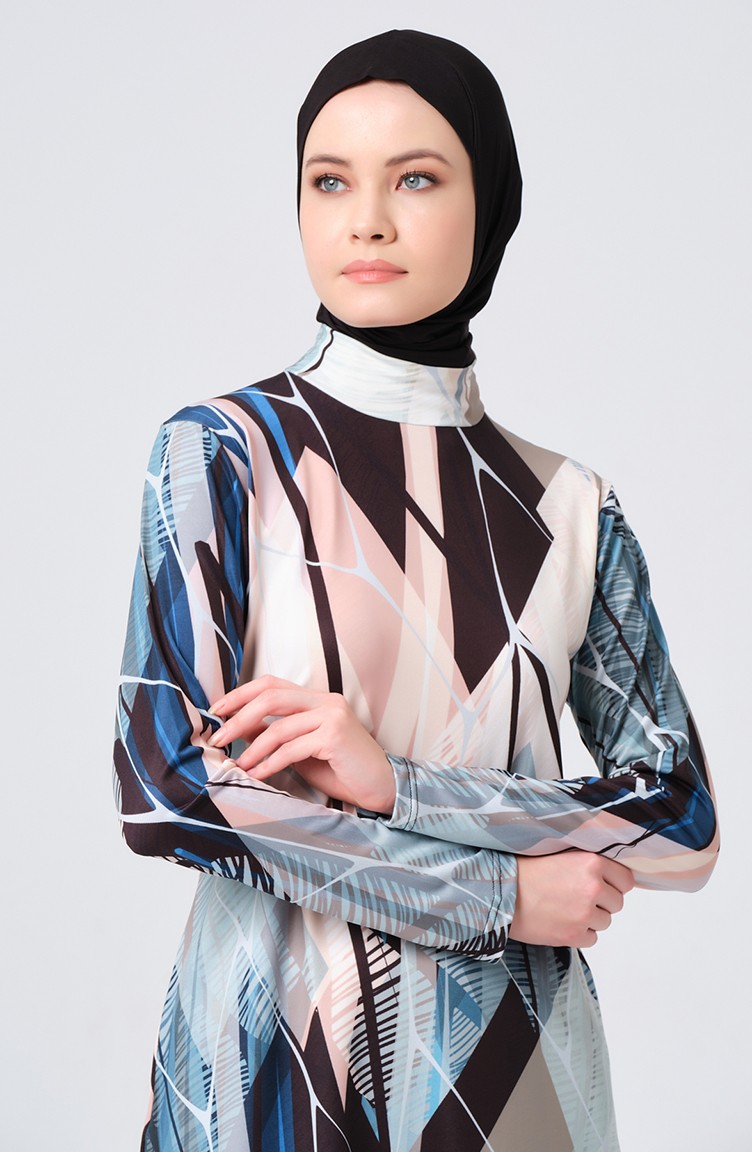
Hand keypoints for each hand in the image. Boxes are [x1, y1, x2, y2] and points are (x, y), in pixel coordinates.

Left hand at [209, 675, 395, 813]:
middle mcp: (326, 701)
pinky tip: (257, 775)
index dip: (240, 694)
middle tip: (218, 738)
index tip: (217, 710)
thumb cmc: (342, 769)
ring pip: (279, 726)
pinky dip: (270, 763)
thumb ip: (277, 735)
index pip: (271, 684)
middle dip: (238, 717)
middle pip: (271, 697)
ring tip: (236, 765)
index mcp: (317, 698)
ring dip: (252, 748)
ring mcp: (333, 716)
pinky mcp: (335, 737)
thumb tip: (239, 729)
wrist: (381, 786)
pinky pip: (292, 749)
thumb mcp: (302, 749)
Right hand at [509, 851, 634, 948]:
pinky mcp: (574, 935)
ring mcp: (584, 913)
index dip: (615, 884)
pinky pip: (592, 938)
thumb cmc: (526, 871)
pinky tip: (561, 922)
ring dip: (590, 919)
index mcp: (591, 862)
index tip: (604, 886)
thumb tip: (610, 876)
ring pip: (605, 922)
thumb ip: (588, 863)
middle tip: (578, 898)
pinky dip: (580, 934)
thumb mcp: (561, 854)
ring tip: (565, 909)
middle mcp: (592, 887)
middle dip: (602, 903)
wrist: (500, 892)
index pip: (626, 880)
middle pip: (617, 903)